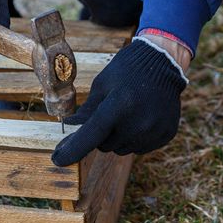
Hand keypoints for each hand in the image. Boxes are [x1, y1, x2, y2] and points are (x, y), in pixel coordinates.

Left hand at [52, 38, 187, 165]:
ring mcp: (153, 131)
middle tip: (108, 114)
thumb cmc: (126, 70)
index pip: (90, 136)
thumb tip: (70, 126)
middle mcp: (137, 123)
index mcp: (118, 106)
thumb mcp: (102, 85)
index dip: (72, 150)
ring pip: (122, 149)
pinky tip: (141, 117)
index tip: (57, 160)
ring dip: (118, 137)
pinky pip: (140, 147)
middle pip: (105, 145)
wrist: (163, 62)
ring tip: (127, 113)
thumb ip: (86, 110)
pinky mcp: (165, 136)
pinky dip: (135, 137)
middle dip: (101, 135)